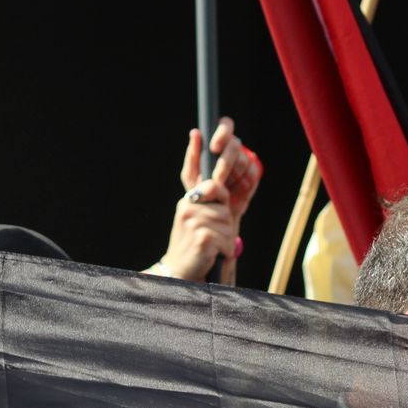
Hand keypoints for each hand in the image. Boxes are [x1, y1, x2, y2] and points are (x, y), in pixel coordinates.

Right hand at [157, 146, 237, 283]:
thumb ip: (211, 203)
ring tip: (212, 247)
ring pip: (226, 217)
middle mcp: (186, 206)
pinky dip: (225, 247)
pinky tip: (212, 254)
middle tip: (215, 230)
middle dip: (224, 210)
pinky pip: (226, 235)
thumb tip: (215, 185)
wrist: (180, 275)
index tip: (197, 132)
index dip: (194, 152)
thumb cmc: (197, 248)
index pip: (191, 172)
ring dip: (226, 236)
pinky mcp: (200, 235)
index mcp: (188, 201)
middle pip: (219, 193)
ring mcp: (191, 220)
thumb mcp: (204, 222)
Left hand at [182, 118, 262, 222]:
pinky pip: (251, 174)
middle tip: (217, 178)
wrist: (214, 212)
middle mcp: (232, 149)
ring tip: (222, 188)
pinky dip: (240, 184)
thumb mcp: (191, 175)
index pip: (225, 125)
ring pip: (243, 161)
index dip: (223, 133)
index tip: (214, 148)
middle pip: (235, 145)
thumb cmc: (199, 191)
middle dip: (225, 163)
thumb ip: (193, 155)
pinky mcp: (253, 173)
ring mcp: (244, 160)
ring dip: (231, 176)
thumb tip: (195, 132)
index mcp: (217, 143)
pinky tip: (233, 191)